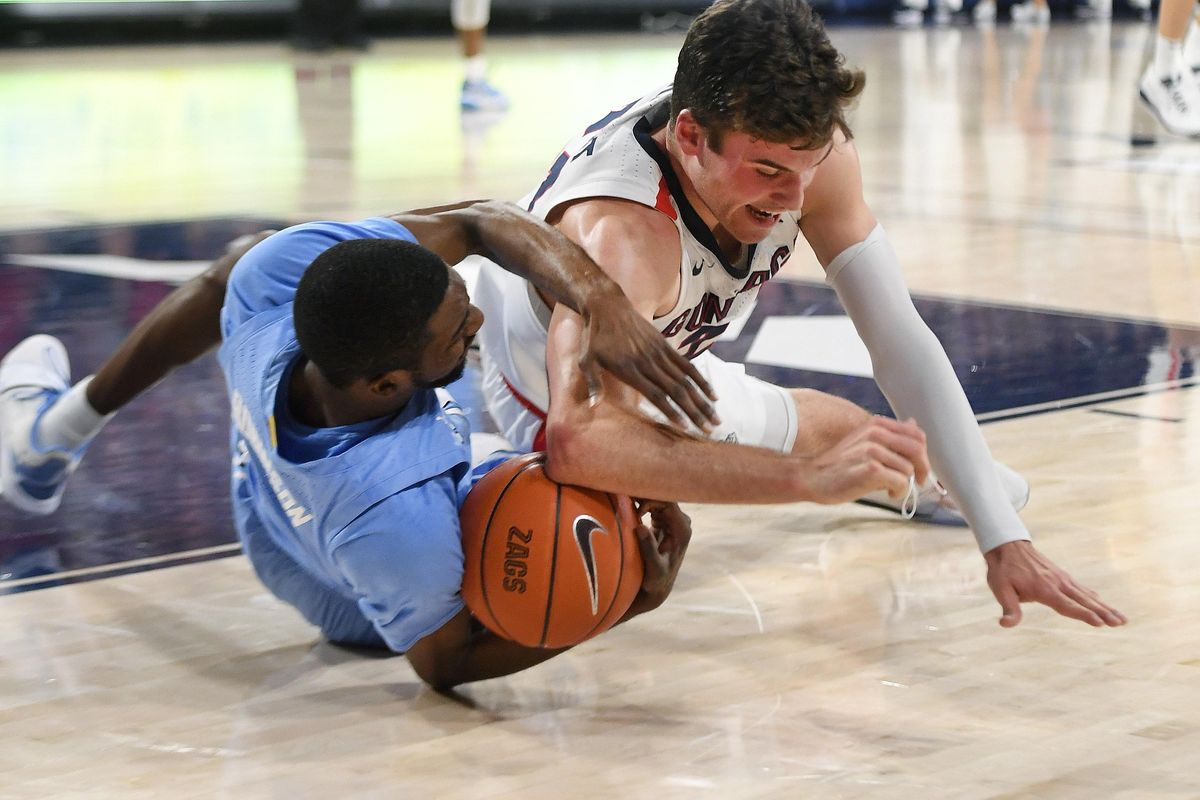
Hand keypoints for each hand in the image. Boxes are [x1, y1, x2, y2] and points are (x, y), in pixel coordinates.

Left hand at [578, 292, 718, 431]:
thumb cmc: (595, 337)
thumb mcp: (587, 360)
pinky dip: (701, 380)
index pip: (656, 395)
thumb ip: (592, 384)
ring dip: (703, 400)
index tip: (686, 427)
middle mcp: (648, 363)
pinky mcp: (665, 345)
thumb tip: (593, 406)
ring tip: (716, 418)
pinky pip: (687, 365)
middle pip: (677, 391)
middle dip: (695, 412)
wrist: (608, 306)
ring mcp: (659, 353)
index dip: (672, 412)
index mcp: (630, 370)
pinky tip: (712, 394)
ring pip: (686, 381)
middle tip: (710, 429)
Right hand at [627, 500, 692, 614]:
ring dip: (641, 497)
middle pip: (663, 497)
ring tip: (624, 498)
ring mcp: (673, 520)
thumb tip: (640, 527)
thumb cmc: (656, 580)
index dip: (651, 501)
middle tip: (626, 497)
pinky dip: (640, 502)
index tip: (636, 511)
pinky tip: (627, 503)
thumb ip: (649, 549)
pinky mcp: (664, 520)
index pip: (669, 504)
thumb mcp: (654, 568)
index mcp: (682, 530)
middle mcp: (681, 522)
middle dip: (644, 495)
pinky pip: (652, 504)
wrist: (658, 585)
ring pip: (657, 498)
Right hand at [802, 416, 930, 503]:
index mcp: (876, 424)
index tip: (919, 468)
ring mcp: (872, 450)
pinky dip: (899, 491)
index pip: (916, 434)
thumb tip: (912, 424)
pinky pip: (901, 482)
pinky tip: (888, 493)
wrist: (813, 478)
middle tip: (918, 481)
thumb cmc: (840, 464)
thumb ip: (890, 435)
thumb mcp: (865, 442)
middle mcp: (875, 433)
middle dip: (922, 469)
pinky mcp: (871, 469)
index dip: (923, 453)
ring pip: (909, 469)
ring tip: (891, 488)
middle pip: (917, 449)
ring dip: (905, 483)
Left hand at [984, 540, 1125, 627]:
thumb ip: (1008, 608)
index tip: (1100, 623)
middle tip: (1120, 623)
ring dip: (1104, 607)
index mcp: (1044, 589)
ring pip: (1087, 595)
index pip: (1067, 605)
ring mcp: (1062, 578)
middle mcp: (1058, 583)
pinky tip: (1103, 602)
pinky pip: (1081, 588)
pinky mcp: (1062, 576)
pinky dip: (1094, 597)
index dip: (1083, 615)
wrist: (1008, 546)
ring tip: (1121, 619)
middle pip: (1084, 601)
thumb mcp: (1000, 589)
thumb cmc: (1003, 570)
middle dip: (1103, 613)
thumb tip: (1006, 624)